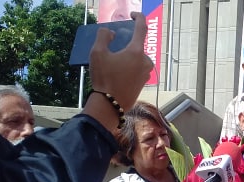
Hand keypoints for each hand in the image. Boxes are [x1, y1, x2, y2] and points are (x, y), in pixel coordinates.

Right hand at [84, 12, 153, 131]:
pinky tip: (117, 72)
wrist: (111, 105)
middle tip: (113, 47)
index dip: (139, 17)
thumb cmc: (104, 78)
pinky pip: (136, 68)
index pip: (142, 28)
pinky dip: (128, 66)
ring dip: (126, 56)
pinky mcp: (144, 82)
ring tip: (112, 63)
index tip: (133, 14)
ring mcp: (146, 72)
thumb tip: (111, 32)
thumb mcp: (97, 53)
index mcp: (136, 51)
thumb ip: (103, 36)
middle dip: (126, 44)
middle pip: (136, 45)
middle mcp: (145, 61)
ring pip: (136, 58)